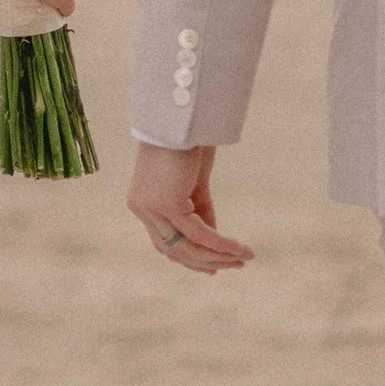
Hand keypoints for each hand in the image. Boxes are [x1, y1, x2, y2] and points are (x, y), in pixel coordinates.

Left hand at [126, 144, 252, 274]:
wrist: (183, 117)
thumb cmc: (187, 144)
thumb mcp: (193, 184)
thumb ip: (199, 211)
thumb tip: (212, 240)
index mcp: (143, 203)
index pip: (162, 242)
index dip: (188, 258)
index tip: (213, 268)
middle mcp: (141, 208)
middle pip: (172, 250)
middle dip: (205, 262)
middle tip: (234, 266)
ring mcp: (150, 208)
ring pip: (185, 246)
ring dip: (217, 256)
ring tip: (243, 259)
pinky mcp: (166, 203)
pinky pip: (198, 233)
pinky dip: (221, 243)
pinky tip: (239, 248)